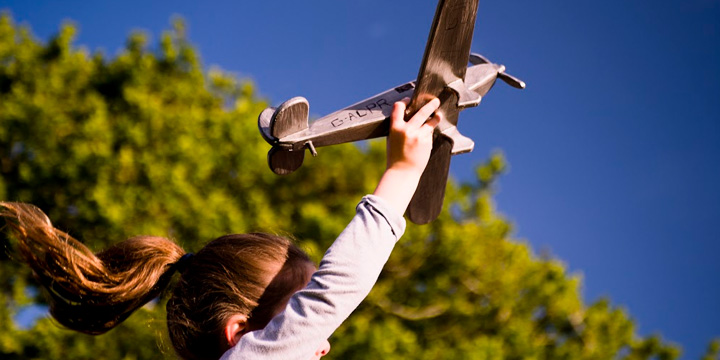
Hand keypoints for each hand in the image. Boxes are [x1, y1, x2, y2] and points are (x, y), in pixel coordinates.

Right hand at [373, 97, 441, 214]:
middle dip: (430, 105)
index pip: (399, 107)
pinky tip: (426, 138)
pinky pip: (430, 134)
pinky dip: (429, 133)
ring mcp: (418, 136)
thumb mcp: (392, 138)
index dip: (405, 101)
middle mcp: (407, 130)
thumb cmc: (395, 156)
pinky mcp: (427, 142)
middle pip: (421, 112)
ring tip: (438, 115)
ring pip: (430, 122)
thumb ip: (399, 127)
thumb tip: (408, 116)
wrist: (403, 171)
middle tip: (435, 101)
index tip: (410, 100)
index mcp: (395, 128)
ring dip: (435, 118)